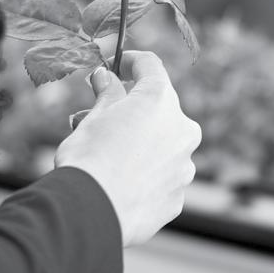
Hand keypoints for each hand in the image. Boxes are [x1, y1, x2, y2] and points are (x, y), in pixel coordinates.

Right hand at [54, 50, 201, 246]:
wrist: (91, 211)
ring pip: (161, 145)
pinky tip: (117, 183)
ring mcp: (184, 167)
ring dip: (136, 143)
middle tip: (96, 116)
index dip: (128, 61)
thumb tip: (106, 78)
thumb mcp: (93, 117)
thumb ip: (107, 94)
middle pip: (158, 109)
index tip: (111, 66)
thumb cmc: (89, 157)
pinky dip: (142, 175)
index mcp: (160, 100)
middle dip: (129, 109)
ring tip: (102, 153)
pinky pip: (160, 177)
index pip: (150, 65)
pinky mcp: (177, 198)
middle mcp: (182, 130)